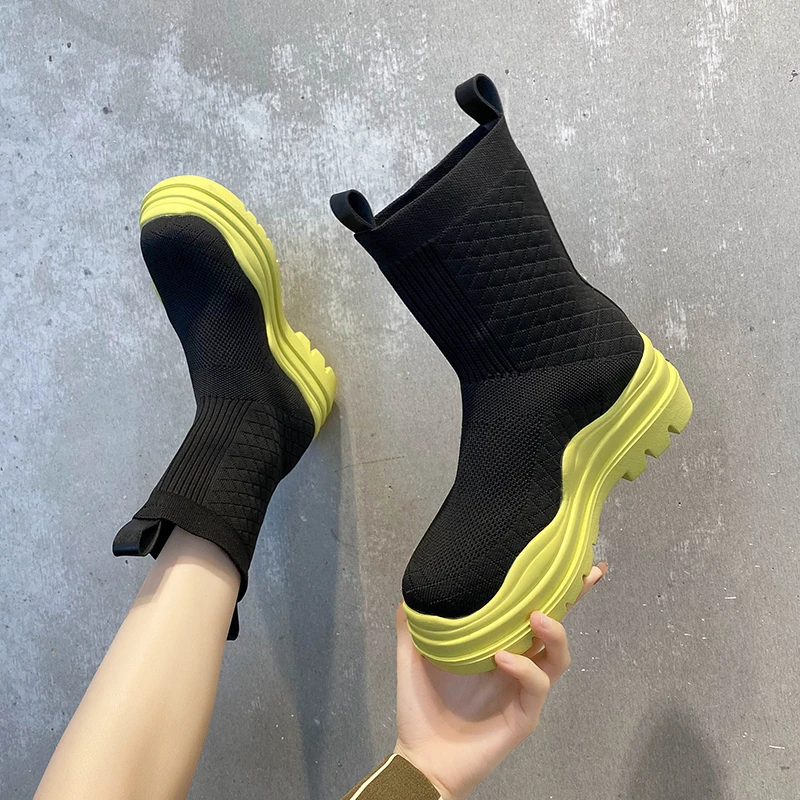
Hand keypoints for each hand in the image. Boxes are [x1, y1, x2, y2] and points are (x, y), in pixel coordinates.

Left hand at [393, 563, 607, 799]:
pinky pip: (536, 686)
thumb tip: (410, 590)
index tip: (567, 557)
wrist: (421, 758)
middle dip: (574, 599)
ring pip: (558, 657)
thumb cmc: (421, 708)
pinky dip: (523, 668)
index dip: (550, 587)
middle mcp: (517, 662)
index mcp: (498, 644)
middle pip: (556, 627)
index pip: (529, 611)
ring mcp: (522, 689)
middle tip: (584, 574)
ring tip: (535, 617)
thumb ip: (414, 625)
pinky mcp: (524, 716)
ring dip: (554, 632)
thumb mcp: (413, 656)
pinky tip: (502, 657)